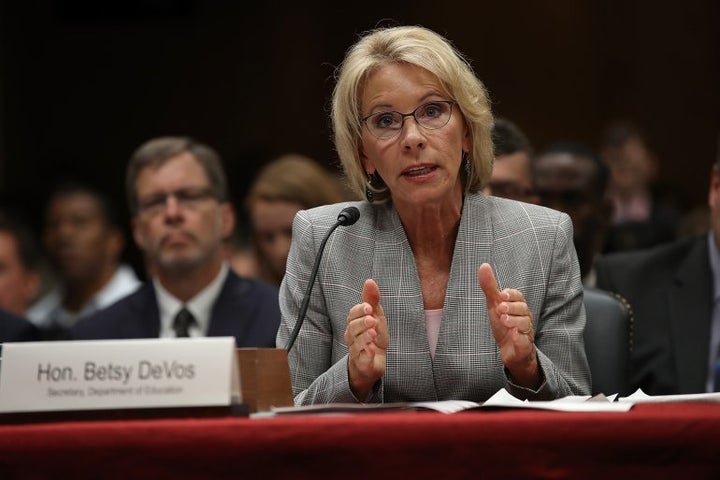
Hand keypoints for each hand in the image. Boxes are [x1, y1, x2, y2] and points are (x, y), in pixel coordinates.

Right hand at [344, 279, 387, 399]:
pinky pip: (361, 358)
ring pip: (355, 343)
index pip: (352, 314)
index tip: (369, 307)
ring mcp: (356, 350)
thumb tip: (369, 281)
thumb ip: (372, 299)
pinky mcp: (361, 363)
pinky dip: (366, 353)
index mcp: (355, 323)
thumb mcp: (376, 316)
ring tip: (373, 333)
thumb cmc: (374, 337)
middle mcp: (352, 336)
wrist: (374, 362)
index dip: (360, 310)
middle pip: (352, 328)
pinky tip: (372, 349)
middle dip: (362, 323)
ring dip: (364, 337)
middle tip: (372, 320)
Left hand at [478, 263, 540, 388]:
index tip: (502, 294)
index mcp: (518, 306)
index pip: (519, 296)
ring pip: (525, 324)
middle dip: (512, 307)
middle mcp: (525, 317)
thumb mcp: (494, 304)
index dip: (512, 294)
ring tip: (503, 320)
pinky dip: (519, 338)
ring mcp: (526, 332)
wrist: (509, 349)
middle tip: (500, 308)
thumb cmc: (503, 324)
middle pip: (523, 308)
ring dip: (514, 321)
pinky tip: (513, 335)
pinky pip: (525, 342)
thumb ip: (489, 286)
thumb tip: (483, 265)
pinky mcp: (524, 346)